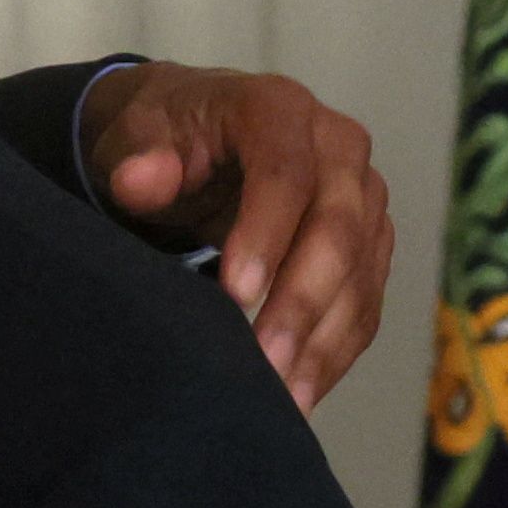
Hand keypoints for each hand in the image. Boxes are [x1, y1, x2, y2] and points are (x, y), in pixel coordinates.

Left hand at [75, 61, 392, 409]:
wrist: (200, 137)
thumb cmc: (166, 137)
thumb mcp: (136, 135)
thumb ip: (138, 158)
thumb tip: (140, 179)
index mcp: (279, 109)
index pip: (286, 171)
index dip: (266, 233)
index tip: (236, 294)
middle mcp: (338, 146)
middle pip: (339, 227)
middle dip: (302, 301)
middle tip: (265, 364)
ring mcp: (363, 195)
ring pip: (361, 272)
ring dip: (326, 339)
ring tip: (285, 399)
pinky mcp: (371, 240)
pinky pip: (367, 300)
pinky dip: (338, 350)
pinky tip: (304, 394)